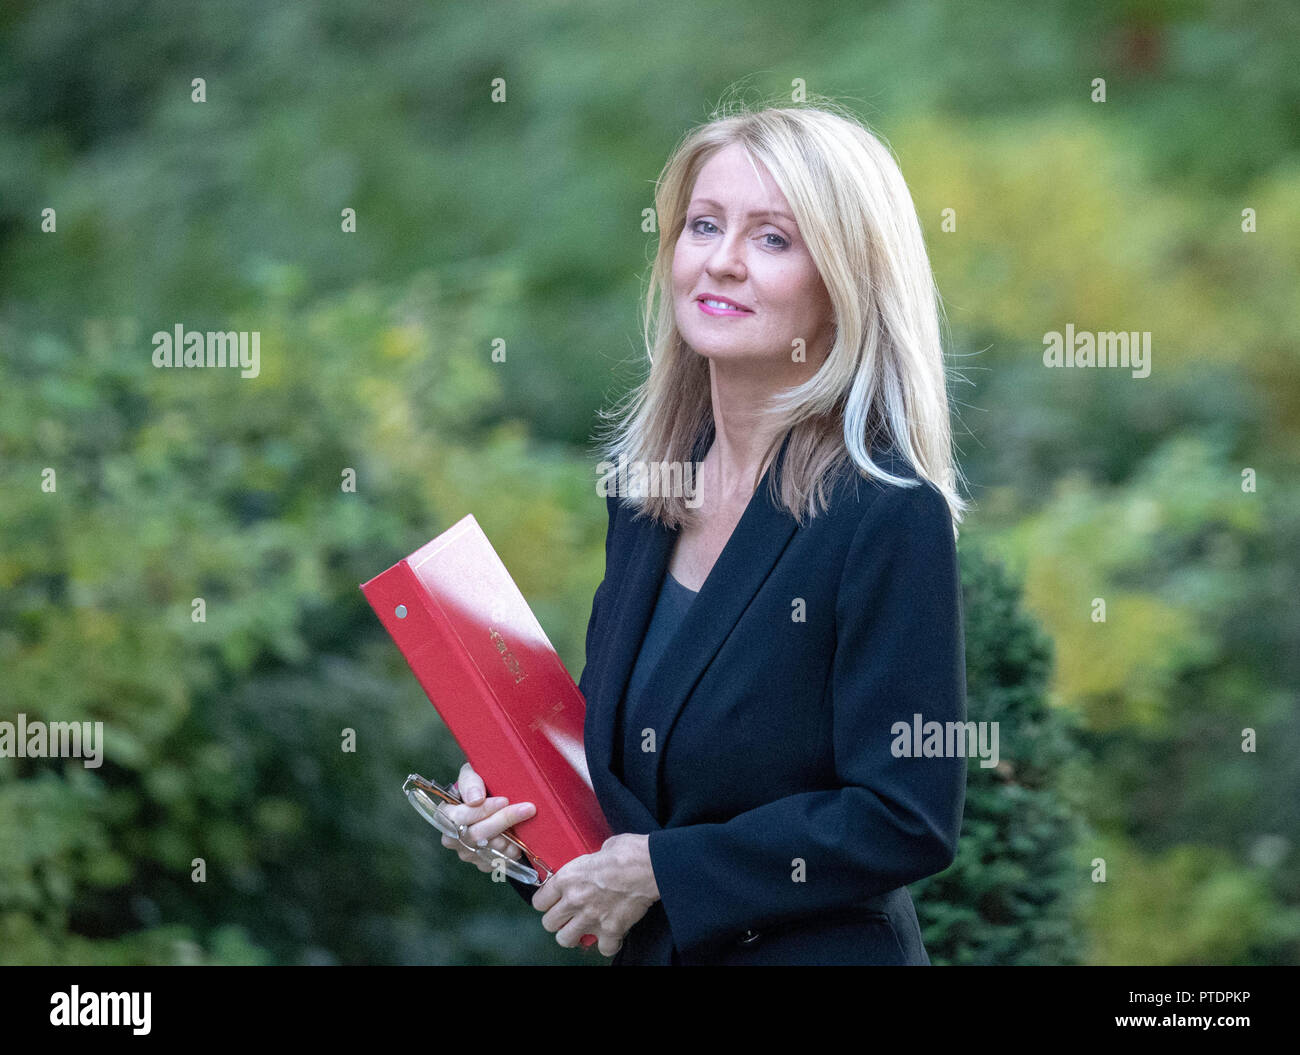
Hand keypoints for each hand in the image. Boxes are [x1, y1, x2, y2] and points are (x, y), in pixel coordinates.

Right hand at [438, 761, 534, 874]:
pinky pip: (497, 862)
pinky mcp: (481, 863)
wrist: (489, 801)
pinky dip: (510, 852)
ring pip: (489, 850)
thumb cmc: (478, 786)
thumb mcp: (471, 775)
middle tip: (528, 808)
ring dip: (509, 838)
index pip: (460, 817)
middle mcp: (452, 838)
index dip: (483, 810)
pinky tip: (519, 841)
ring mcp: (466, 853)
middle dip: (504, 820)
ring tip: (524, 823)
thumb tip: (476, 798)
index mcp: (445, 815)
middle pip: (476, 835)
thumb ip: (470, 782)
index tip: (505, 800)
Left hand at [530, 833, 658, 957]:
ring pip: (566, 940)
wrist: (652, 865)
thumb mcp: (600, 848)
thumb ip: (589, 862)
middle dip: (558, 920)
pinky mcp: (611, 930)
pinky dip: (607, 944)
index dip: (546, 902)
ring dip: (574, 935)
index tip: (552, 901)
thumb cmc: (628, 852)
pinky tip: (611, 934)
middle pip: (549, 924)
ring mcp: (591, 918)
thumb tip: (593, 864)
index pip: (539, 901)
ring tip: (583, 927)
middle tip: (568, 915)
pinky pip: (602, 948)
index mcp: (567, 878)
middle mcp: (574, 900)